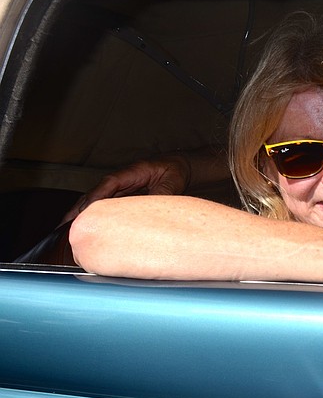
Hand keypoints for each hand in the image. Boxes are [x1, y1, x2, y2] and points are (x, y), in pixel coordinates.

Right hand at [61, 156, 190, 223]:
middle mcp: (122, 179)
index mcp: (131, 172)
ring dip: (82, 214)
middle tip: (64, 227)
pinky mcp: (124, 195)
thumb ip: (160, 194)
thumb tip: (151, 208)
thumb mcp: (172, 181)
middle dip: (79, 209)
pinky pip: (106, 205)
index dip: (95, 197)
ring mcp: (121, 187)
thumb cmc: (176, 169)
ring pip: (97, 201)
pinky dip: (96, 216)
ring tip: (66, 231)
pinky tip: (88, 228)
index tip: (84, 212)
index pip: (108, 184)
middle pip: (95, 193)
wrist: (182, 166)